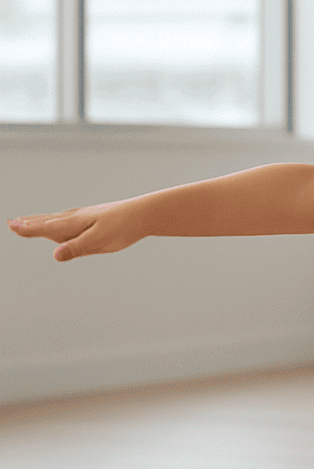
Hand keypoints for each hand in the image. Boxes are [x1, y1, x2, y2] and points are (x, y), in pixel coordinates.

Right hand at [8, 202, 142, 260]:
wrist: (145, 213)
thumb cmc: (124, 227)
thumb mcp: (100, 241)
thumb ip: (77, 248)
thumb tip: (56, 255)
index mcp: (74, 223)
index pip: (46, 228)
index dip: (29, 229)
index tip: (12, 226)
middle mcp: (76, 217)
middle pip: (47, 222)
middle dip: (29, 223)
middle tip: (11, 223)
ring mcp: (84, 216)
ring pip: (56, 219)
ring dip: (39, 220)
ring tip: (26, 221)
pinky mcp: (93, 217)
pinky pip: (67, 219)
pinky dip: (55, 220)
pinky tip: (57, 222)